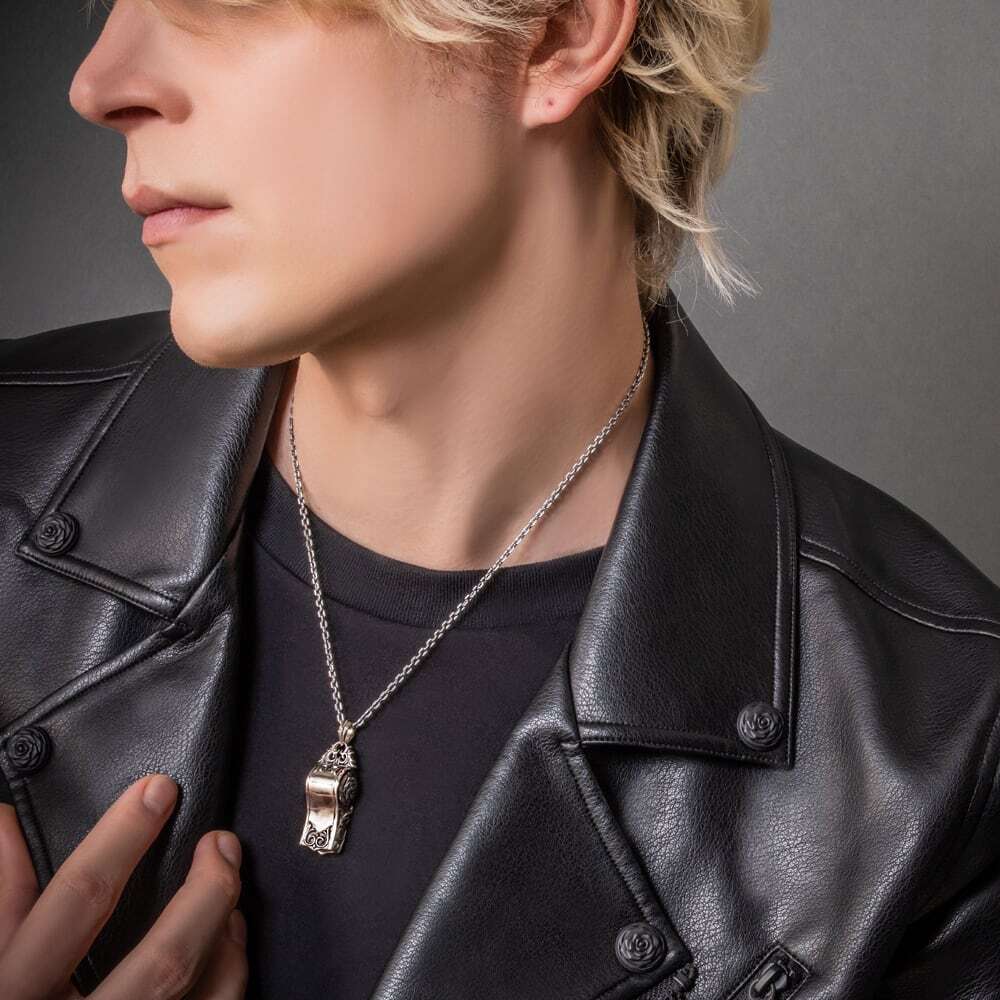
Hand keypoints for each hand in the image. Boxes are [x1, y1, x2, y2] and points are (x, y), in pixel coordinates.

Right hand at [0, 774, 247, 998]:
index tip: (157, 791)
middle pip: (163, 960)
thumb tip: (7, 822)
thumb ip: (3, 899)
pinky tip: (229, 944)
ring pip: (201, 994)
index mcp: (15, 996)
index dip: (122, 837)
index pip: (78, 900)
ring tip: (230, 889)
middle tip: (222, 843)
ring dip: (226, 933)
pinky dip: (229, 975)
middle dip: (206, 891)